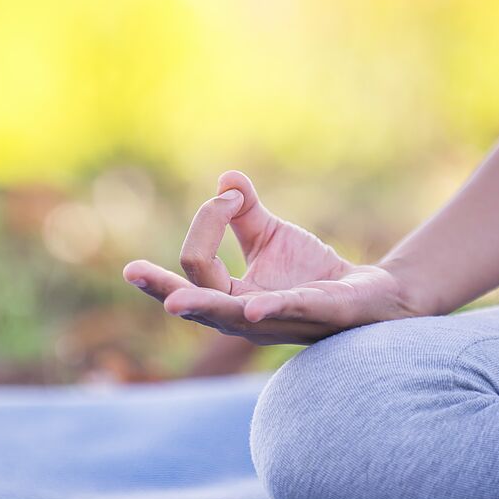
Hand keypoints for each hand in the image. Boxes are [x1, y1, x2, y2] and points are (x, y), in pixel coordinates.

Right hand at [123, 171, 418, 344]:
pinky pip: (284, 311)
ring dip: (201, 306)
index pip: (196, 266)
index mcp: (229, 296)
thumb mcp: (271, 237)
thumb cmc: (311, 272)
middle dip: (162, 288)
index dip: (207, 222)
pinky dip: (269, 306)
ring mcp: (275, 321)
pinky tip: (252, 306)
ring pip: (229, 314)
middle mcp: (243, 316)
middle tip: (132, 271)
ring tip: (173, 303)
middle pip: (196, 299)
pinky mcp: (312, 313)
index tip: (232, 194)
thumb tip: (226, 176)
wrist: (366, 295)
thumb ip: (244, 213)